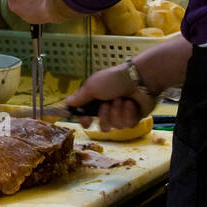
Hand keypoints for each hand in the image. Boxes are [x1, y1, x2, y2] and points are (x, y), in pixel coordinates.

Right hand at [64, 36, 191, 130]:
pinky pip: (127, 125)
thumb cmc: (114, 79)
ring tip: (122, 99)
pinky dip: (128, 113)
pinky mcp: (134, 118)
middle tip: (108, 103)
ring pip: (115, 126)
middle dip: (105, 115)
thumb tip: (67, 102)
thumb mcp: (92, 86)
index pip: (86, 117)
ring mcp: (121, 114)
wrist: (139, 79)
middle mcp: (108, 108)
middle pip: (101, 125)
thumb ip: (80, 97)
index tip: (87, 120)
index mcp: (96, 99)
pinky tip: (131, 103)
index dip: (85, 121)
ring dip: (117, 112)